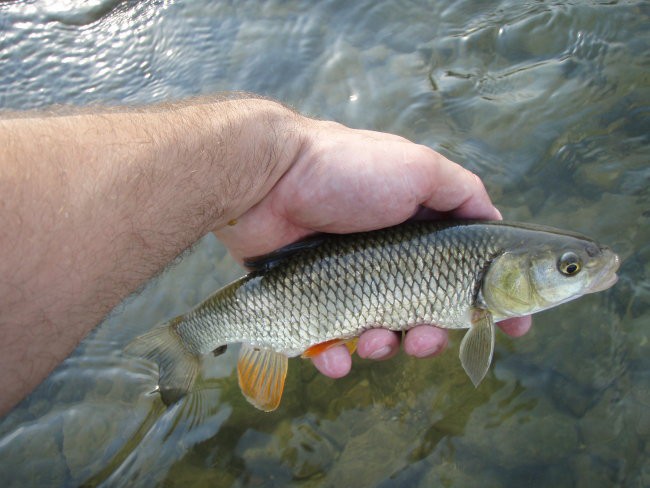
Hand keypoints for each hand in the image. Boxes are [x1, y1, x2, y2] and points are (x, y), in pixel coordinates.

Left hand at [215, 117, 530, 377]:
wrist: (270, 179)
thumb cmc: (348, 169)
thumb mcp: (419, 167)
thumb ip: (462, 192)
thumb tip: (495, 221)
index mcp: (416, 234)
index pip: (459, 275)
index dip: (486, 303)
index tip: (510, 328)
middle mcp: (385, 261)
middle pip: (422, 315)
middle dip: (430, 336)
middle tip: (424, 338)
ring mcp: (347, 283)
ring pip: (379, 335)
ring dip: (384, 348)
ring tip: (371, 339)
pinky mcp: (308, 301)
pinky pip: (328, 342)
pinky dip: (336, 356)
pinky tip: (335, 355)